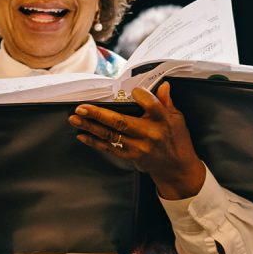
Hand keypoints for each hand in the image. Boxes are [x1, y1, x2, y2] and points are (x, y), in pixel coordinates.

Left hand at [71, 81, 207, 198]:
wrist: (176, 169)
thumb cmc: (177, 140)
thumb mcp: (177, 119)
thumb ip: (167, 102)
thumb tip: (163, 85)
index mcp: (163, 121)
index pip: (151, 105)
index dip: (140, 95)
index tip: (133, 90)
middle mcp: (149, 134)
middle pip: (121, 122)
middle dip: (98, 114)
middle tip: (81, 107)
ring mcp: (138, 147)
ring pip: (110, 135)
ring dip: (90, 126)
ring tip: (75, 118)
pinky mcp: (130, 157)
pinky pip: (109, 148)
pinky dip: (94, 141)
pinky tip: (82, 135)